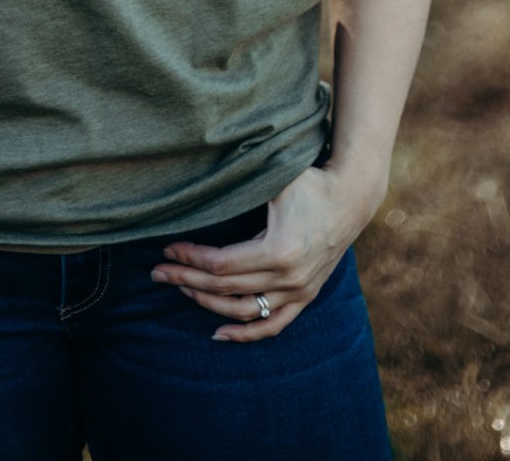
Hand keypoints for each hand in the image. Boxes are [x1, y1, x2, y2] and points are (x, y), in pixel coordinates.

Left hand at [149, 159, 386, 341]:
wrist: (351, 198)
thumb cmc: (310, 182)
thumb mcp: (276, 178)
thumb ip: (242, 181)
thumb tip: (202, 174)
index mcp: (278, 250)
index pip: (221, 265)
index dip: (190, 259)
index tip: (167, 249)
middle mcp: (288, 278)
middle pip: (226, 288)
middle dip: (187, 279)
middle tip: (158, 272)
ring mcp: (298, 291)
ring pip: (244, 310)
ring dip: (208, 303)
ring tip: (181, 288)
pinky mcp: (305, 297)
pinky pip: (273, 325)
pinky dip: (246, 334)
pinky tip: (219, 334)